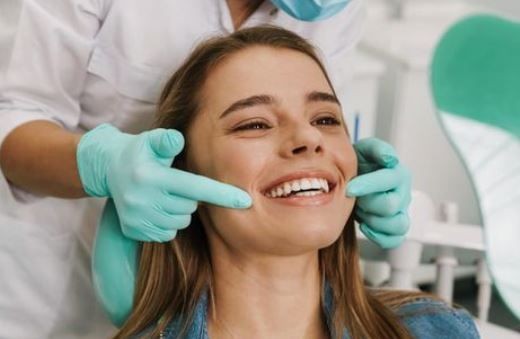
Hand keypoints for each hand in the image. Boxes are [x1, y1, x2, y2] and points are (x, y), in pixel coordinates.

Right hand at [77, 124, 251, 241]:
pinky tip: (156, 207)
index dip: (222, 194)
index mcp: (151, 177)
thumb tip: (178, 139)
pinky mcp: (134, 231)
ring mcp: (138, 218)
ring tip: (164, 194)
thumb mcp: (151, 140)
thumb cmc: (140, 151)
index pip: (195, 188)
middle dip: (190, 197)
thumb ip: (166, 140)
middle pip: (189, 207)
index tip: (245, 201)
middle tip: (175, 183)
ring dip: (179, 210)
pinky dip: (167, 222)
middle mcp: (143, 200)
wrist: (108, 169)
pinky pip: (167, 233)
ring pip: (180, 222)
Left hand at [346, 138, 411, 248]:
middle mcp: (402, 193)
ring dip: (374, 221)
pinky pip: (395, 239)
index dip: (367, 185)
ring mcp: (400, 211)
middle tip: (354, 198)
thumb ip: (377, 149)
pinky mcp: (394, 226)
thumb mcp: (364, 149)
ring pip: (398, 225)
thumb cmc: (360, 164)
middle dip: (367, 203)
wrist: (354, 178)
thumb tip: (390, 158)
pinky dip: (379, 236)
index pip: (388, 181)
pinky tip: (365, 226)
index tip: (349, 188)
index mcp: (398, 174)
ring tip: (361, 212)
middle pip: (390, 206)